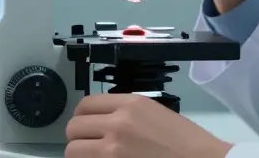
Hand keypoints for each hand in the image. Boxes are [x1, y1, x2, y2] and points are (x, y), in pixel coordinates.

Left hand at [65, 94, 231, 157]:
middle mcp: (117, 124)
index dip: (82, 117)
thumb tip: (100, 123)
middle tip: (88, 146)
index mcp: (129, 104)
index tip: (86, 126)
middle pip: (73, 128)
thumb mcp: (153, 113)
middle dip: (78, 138)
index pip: (85, 105)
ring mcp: (113, 150)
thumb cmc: (185, 141)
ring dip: (79, 155)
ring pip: (73, 151)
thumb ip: (124, 114)